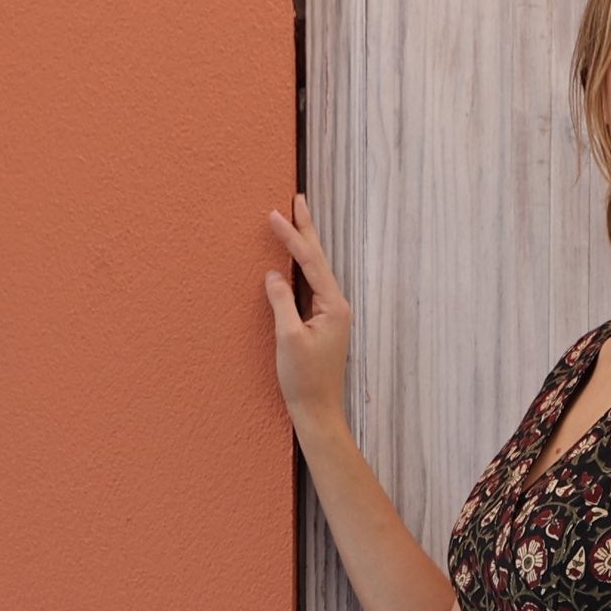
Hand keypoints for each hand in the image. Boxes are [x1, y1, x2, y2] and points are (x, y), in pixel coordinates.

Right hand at [264, 192, 352, 422]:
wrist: (318, 411)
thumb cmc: (304, 380)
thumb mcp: (288, 338)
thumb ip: (281, 302)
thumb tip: (273, 274)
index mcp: (334, 306)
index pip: (310, 262)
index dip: (292, 237)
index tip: (274, 214)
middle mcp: (337, 307)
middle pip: (319, 260)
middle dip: (307, 230)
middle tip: (299, 199)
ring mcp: (332, 315)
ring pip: (316, 271)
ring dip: (305, 246)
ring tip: (298, 220)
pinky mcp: (323, 324)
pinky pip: (311, 286)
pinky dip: (302, 268)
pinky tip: (295, 260)